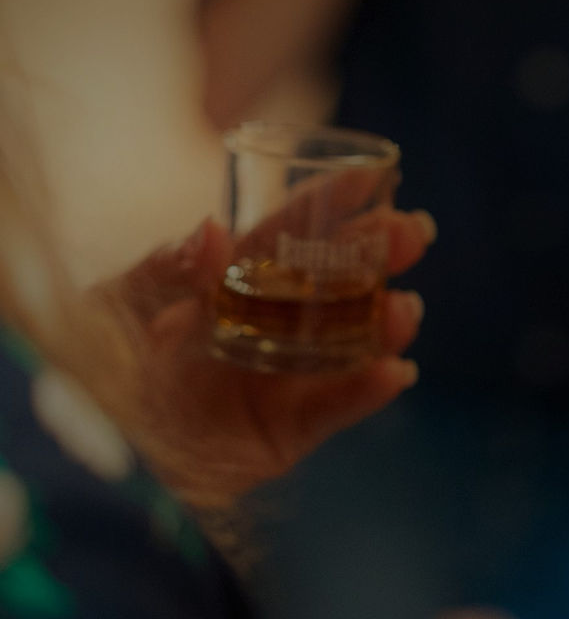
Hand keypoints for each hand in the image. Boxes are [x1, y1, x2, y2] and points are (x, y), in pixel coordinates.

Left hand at [96, 209, 435, 509]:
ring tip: (405, 310)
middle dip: (379, 256)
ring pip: (349, 346)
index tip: (373, 176)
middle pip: (334, 284)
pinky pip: (335, 411)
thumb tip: (212, 232)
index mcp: (230, 286)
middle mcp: (268, 327)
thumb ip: (163, 272)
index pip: (287, 235)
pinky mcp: (288, 434)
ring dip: (384, 324)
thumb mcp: (116, 310)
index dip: (330, 204)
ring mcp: (283, 379)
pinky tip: (396, 372)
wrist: (92, 454)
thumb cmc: (97, 371)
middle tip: (415, 233)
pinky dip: (366, 393)